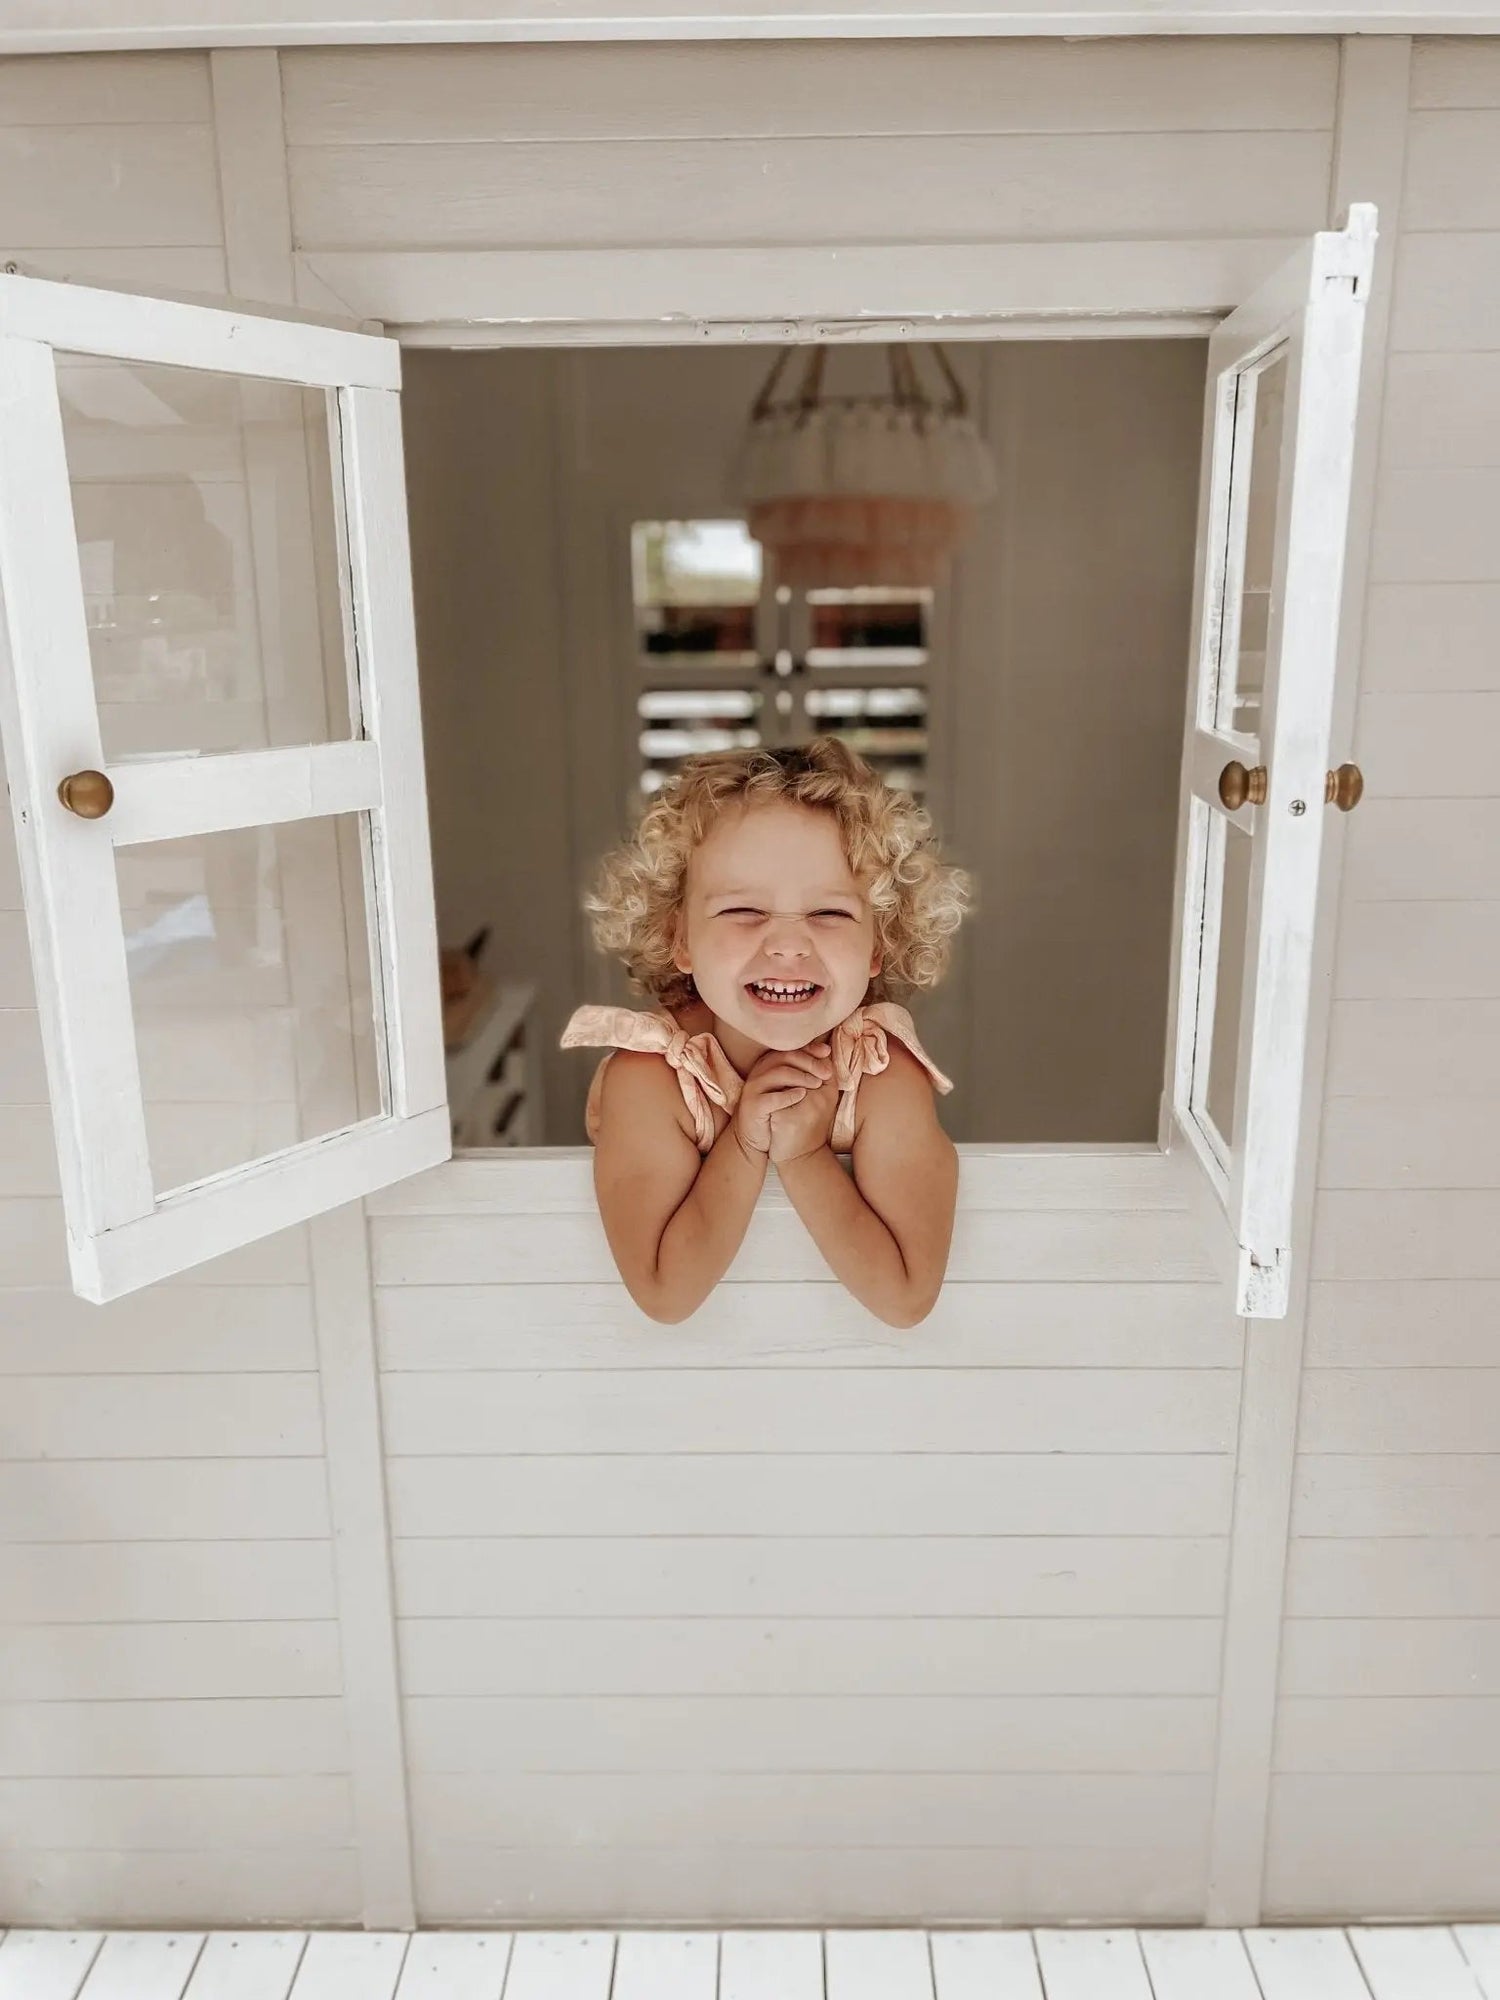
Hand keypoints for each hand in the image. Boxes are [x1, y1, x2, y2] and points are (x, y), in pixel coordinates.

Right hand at [732, 1040, 832, 1159]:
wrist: (758, 1136)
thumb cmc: (778, 1109)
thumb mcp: (791, 1087)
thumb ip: (804, 1070)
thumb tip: (826, 1053)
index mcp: (768, 1064)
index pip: (789, 1049)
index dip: (809, 1049)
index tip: (827, 1052)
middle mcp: (759, 1072)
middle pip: (785, 1057)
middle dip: (809, 1062)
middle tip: (826, 1073)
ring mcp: (754, 1088)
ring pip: (778, 1073)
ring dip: (801, 1077)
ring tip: (817, 1084)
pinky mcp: (752, 1105)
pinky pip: (771, 1098)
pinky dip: (789, 1095)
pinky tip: (803, 1095)